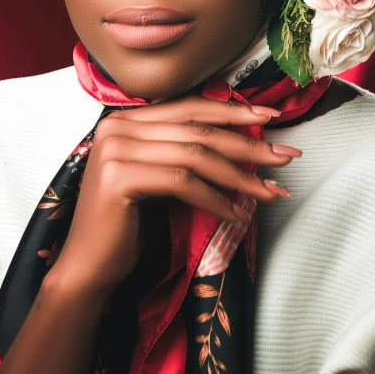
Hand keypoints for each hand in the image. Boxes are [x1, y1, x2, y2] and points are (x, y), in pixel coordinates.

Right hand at [50, 96, 300, 296]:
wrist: (88, 265)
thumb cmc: (127, 222)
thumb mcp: (156, 176)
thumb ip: (181, 150)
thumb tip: (242, 141)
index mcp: (126, 119)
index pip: (189, 108)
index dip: (232, 111)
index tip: (269, 118)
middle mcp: (117, 126)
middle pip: (197, 130)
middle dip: (247, 144)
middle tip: (285, 157)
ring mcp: (116, 150)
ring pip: (195, 155)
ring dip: (240, 176)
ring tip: (270, 191)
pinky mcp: (119, 177)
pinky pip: (183, 181)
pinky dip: (215, 198)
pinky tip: (235, 213)